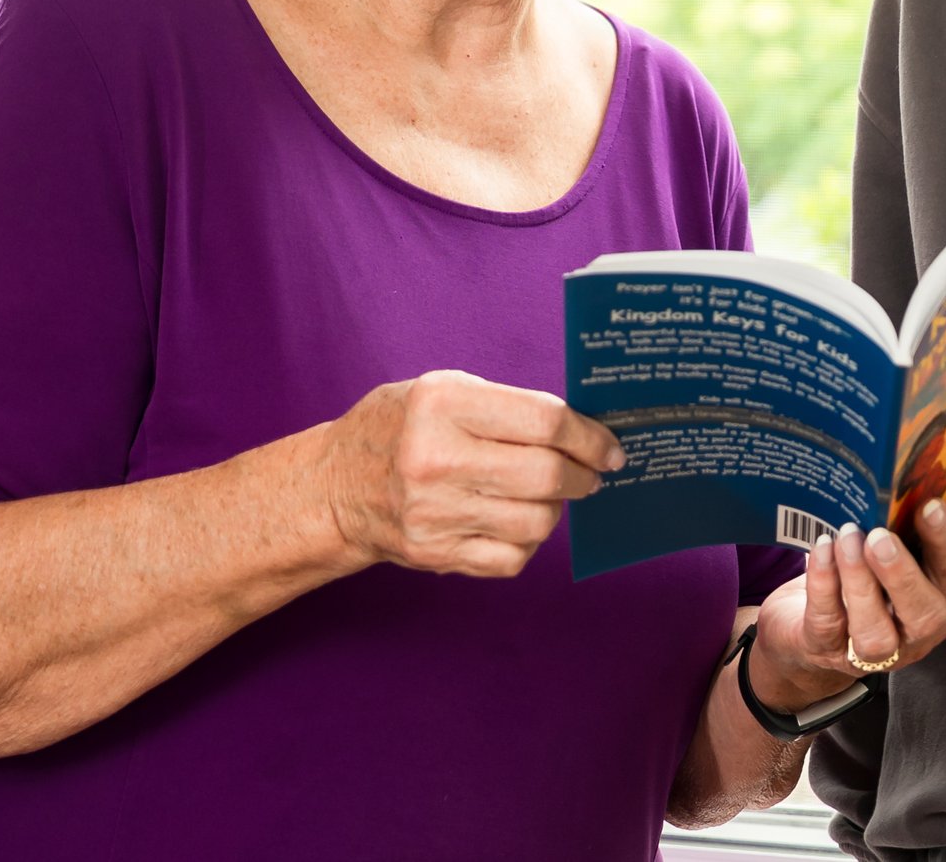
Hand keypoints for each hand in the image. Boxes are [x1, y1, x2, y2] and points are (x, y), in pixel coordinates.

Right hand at [315, 369, 622, 577]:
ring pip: (536, 521)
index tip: (609, 447)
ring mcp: (434, 512)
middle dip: (583, 475)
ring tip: (548, 495)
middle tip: (591, 473)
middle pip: (546, 474)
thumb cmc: (397, 427)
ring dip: (556, 508)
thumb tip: (582, 428)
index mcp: (442, 404)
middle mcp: (436, 459)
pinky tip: (517, 522)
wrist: (335, 487)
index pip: (543, 420)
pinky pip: (512, 557)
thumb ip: (506, 404)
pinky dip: (528, 541)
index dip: (589, 436)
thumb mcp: (441, 389)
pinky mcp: (435, 553)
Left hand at [744, 501, 945, 711]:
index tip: (930, 506)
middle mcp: (916, 634)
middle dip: (903, 574)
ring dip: (860, 582)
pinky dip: (824, 584)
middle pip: (925, 615)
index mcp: (943, 601)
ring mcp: (873, 653)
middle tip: (880, 537)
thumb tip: (898, 482)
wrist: (811, 630)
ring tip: (847, 538)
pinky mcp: (827, 651)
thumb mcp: (891, 556)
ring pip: (875, 632)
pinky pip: (828, 622)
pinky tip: (821, 549)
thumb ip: (904, 530)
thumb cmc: (866, 579)